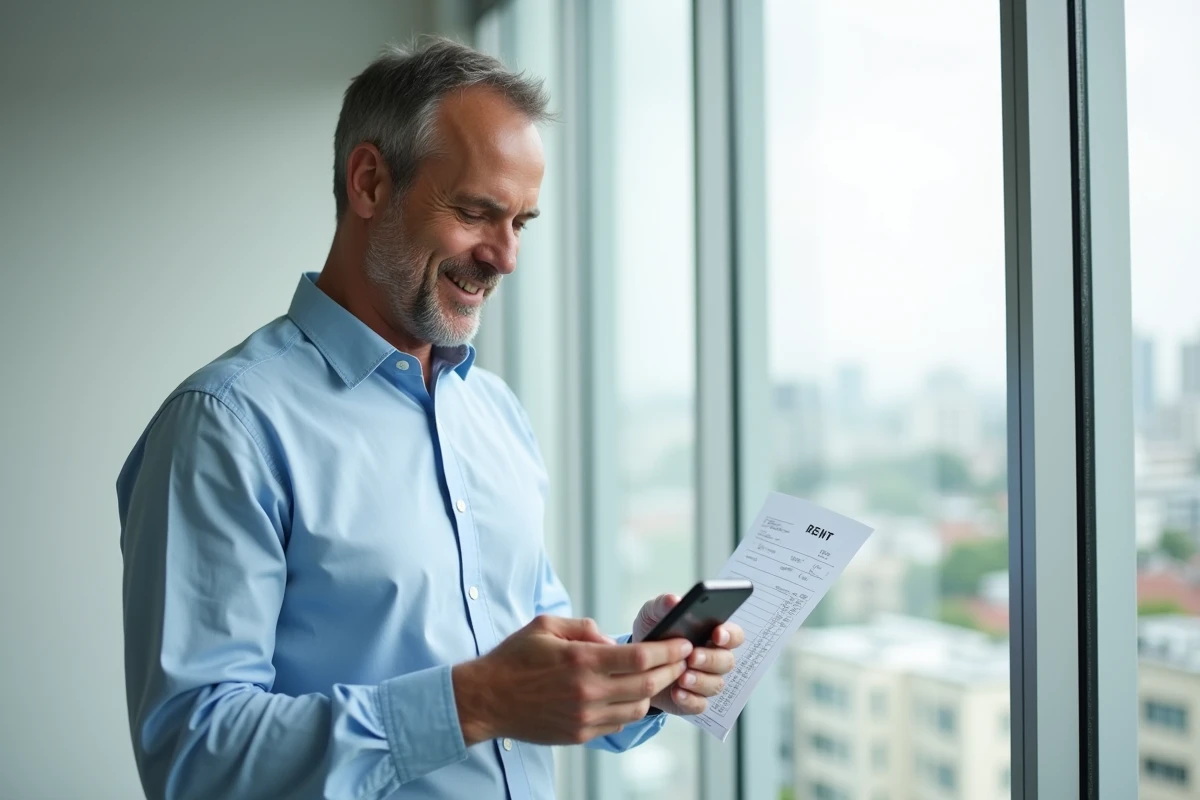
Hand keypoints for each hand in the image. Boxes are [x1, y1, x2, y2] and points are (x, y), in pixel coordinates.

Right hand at [452, 615, 692, 745]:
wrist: (486, 700)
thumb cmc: (514, 659)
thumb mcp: (546, 626)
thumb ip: (584, 627)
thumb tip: (610, 639)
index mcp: (581, 660)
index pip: (639, 656)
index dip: (667, 651)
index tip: (682, 644)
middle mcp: (587, 691)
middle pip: (647, 684)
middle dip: (671, 670)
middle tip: (682, 660)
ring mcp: (584, 717)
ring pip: (637, 708)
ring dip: (653, 692)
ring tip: (657, 678)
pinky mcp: (579, 735)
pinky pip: (617, 724)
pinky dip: (630, 710)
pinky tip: (629, 696)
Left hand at [631, 594, 745, 716]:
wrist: (634, 662)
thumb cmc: (653, 633)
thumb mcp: (653, 614)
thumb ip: (663, 604)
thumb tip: (674, 600)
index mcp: (712, 634)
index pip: (734, 635)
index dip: (730, 635)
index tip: (717, 634)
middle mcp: (714, 658)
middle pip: (727, 661)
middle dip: (711, 659)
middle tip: (693, 657)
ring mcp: (706, 681)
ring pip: (716, 684)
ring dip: (700, 681)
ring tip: (682, 677)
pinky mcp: (694, 700)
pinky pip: (700, 705)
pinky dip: (690, 700)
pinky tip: (677, 693)